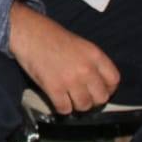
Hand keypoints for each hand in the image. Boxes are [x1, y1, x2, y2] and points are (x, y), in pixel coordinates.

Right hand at [8, 0, 119, 114]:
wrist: (27, 32)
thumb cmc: (51, 36)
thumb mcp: (79, 44)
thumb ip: (91, 62)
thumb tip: (96, 83)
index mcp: (95, 55)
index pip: (114, 80)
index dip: (108, 88)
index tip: (98, 90)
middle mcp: (86, 69)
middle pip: (101, 98)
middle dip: (92, 99)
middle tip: (81, 95)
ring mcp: (70, 80)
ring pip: (84, 106)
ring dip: (76, 105)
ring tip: (68, 97)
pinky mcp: (53, 88)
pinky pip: (65, 109)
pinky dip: (61, 107)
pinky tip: (56, 99)